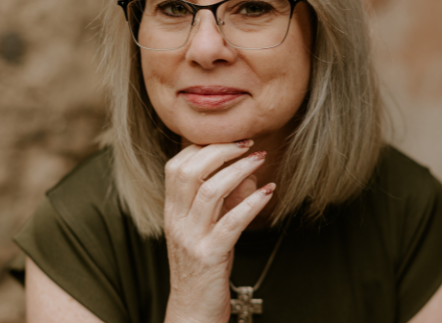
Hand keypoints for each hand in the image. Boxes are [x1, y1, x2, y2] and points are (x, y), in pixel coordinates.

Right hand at [163, 141, 275, 322]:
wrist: (192, 311)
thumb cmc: (204, 264)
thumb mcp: (211, 226)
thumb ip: (227, 198)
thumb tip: (249, 174)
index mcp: (172, 209)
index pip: (176, 166)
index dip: (203, 146)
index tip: (230, 137)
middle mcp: (176, 220)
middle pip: (190, 171)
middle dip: (220, 151)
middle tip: (247, 143)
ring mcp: (191, 238)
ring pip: (210, 192)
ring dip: (238, 170)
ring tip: (260, 159)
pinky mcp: (210, 256)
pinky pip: (231, 223)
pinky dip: (252, 203)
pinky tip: (269, 191)